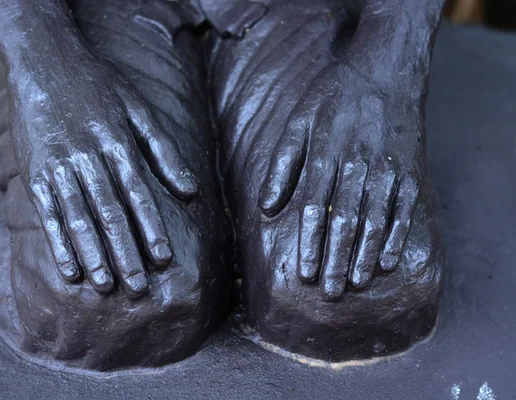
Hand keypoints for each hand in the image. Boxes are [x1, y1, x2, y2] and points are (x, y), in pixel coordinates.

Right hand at [8, 44, 196, 295]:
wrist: (43, 61)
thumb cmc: (99, 87)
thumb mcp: (138, 109)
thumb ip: (164, 150)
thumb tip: (191, 190)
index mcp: (118, 143)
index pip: (139, 193)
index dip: (151, 227)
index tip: (163, 259)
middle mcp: (88, 158)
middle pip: (109, 213)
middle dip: (125, 252)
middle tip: (138, 288)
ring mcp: (59, 166)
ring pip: (79, 218)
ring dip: (93, 254)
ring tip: (106, 286)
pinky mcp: (35, 173)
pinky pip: (48, 214)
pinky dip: (58, 243)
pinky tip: (70, 269)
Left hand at [259, 62, 423, 299]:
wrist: (385, 70)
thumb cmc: (332, 98)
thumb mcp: (297, 122)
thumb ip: (281, 164)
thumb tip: (264, 207)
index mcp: (324, 155)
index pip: (313, 208)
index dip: (309, 243)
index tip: (304, 273)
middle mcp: (356, 165)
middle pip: (344, 221)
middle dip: (336, 259)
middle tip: (329, 293)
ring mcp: (387, 168)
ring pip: (375, 220)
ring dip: (365, 255)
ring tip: (356, 283)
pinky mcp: (410, 169)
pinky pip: (404, 209)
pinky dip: (396, 236)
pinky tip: (387, 261)